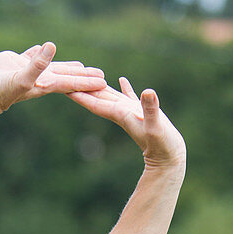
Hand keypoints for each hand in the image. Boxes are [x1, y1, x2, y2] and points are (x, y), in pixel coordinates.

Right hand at [0, 41, 105, 118]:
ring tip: (81, 67)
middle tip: (101, 78)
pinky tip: (44, 48)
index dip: (87, 81)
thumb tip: (52, 46)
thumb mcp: (20, 77)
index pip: (71, 82)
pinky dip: (40, 53)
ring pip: (53, 67)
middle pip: (67, 77)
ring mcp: (28, 71)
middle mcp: (39, 79)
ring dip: (67, 67)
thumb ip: (36, 63)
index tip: (103, 82)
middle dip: (84, 78)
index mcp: (44, 84)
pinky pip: (32, 56)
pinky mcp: (16, 63)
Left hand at [67, 76, 185, 171]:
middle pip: (97, 97)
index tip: (64, 85)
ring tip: (87, 73)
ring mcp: (132, 112)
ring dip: (98, 85)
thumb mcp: (156, 126)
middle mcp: (122, 113)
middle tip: (66, 75)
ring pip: (110, 95)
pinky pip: (129, 97)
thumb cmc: (162, 145)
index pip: (96, 103)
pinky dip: (124, 88)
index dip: (80, 94)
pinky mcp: (143, 113)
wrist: (169, 159)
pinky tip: (121, 79)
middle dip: (82, 87)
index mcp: (121, 114)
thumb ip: (151, 110)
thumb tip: (148, 91)